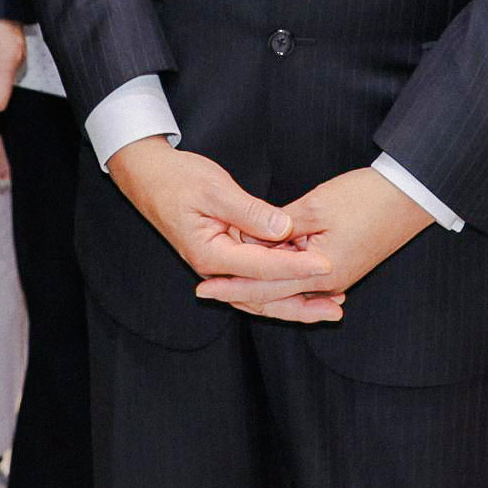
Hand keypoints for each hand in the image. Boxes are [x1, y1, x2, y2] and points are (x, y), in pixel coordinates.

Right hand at [110, 138, 324, 298]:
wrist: (150, 178)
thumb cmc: (178, 179)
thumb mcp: (215, 189)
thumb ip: (250, 212)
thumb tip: (284, 228)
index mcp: (210, 254)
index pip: (262, 268)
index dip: (297, 267)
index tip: (328, 265)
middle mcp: (214, 270)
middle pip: (263, 297)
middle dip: (302, 304)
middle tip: (337, 309)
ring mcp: (219, 268)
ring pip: (260, 296)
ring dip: (294, 303)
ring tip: (330, 308)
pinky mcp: (225, 260)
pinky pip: (256, 282)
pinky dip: (280, 288)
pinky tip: (306, 288)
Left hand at [203, 169, 431, 325]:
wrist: (410, 196)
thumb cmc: (366, 197)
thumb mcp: (315, 206)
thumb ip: (279, 225)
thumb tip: (251, 238)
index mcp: (321, 272)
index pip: (265, 286)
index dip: (232, 285)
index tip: (203, 286)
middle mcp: (329, 283)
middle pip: (275, 296)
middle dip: (240, 292)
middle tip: (206, 291)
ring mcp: (338, 278)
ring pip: (289, 290)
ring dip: (260, 286)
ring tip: (228, 283)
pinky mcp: (343, 267)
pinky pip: (304, 281)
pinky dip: (281, 278)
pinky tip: (264, 270)